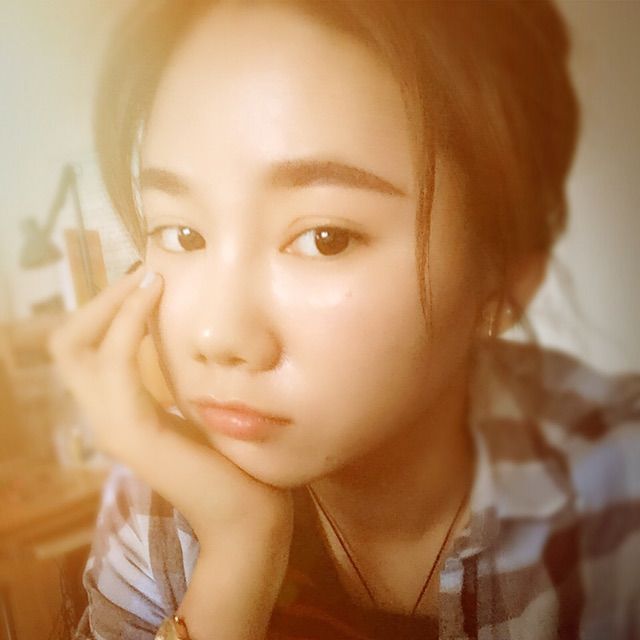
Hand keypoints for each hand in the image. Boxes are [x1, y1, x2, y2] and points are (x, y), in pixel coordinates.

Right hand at [49, 268, 292, 545]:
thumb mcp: (195, 403)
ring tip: (148, 277)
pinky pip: (114, 365)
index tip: (144, 280)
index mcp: (118, 409)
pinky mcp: (132, 433)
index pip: (82, 347)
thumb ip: (174, 376)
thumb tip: (176, 333)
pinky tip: (154, 302)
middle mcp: (104, 416)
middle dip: (101, 300)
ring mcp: (111, 426)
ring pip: (77, 348)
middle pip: (67, 342)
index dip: (105, 309)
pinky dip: (128, 325)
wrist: (246, 512)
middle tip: (142, 274)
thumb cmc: (231, 456)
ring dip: (113, 304)